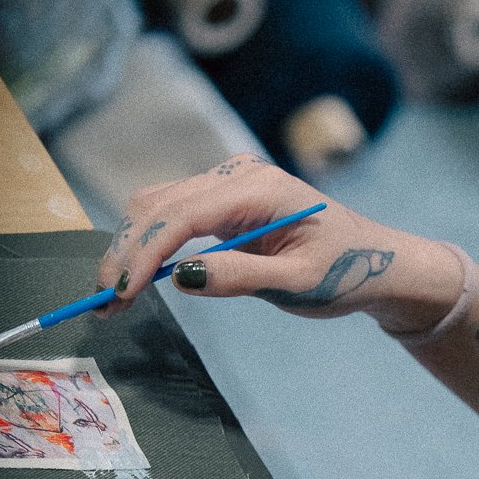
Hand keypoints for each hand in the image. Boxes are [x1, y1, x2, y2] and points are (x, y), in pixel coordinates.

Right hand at [96, 155, 463, 332]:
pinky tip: (136, 277)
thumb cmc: (346, 271)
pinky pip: (171, 214)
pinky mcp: (223, 200)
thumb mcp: (298, 284)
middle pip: (157, 205)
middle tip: (104, 304)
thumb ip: (242, 278)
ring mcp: (228, 183)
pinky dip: (148, 243)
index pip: (182, 214)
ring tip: (114, 297)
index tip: (119, 291)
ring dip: (130, 248)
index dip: (144, 253)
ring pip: (155, 206)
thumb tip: (182, 276)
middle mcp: (238, 175)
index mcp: (260, 188)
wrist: (374, 261)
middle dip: (126, 253)